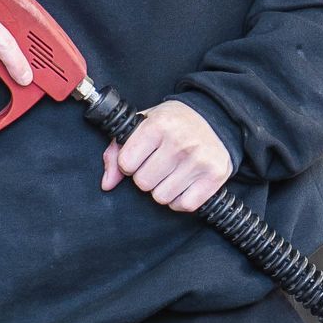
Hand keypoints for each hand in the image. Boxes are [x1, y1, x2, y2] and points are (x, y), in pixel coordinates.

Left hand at [101, 100, 231, 212]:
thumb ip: (117, 151)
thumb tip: (107, 184)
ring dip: (163, 189)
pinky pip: (184, 205)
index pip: (127, 163)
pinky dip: (180, 199)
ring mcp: (199, 160)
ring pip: (162, 197)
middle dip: (146, 177)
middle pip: (143, 183)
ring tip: (172, 173)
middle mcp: (180, 142)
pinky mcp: (214, 176)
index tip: (140, 156)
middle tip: (158, 164)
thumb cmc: (173, 123)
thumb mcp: (142, 125)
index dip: (129, 163)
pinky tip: (184, 183)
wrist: (215, 118)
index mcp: (159, 125)